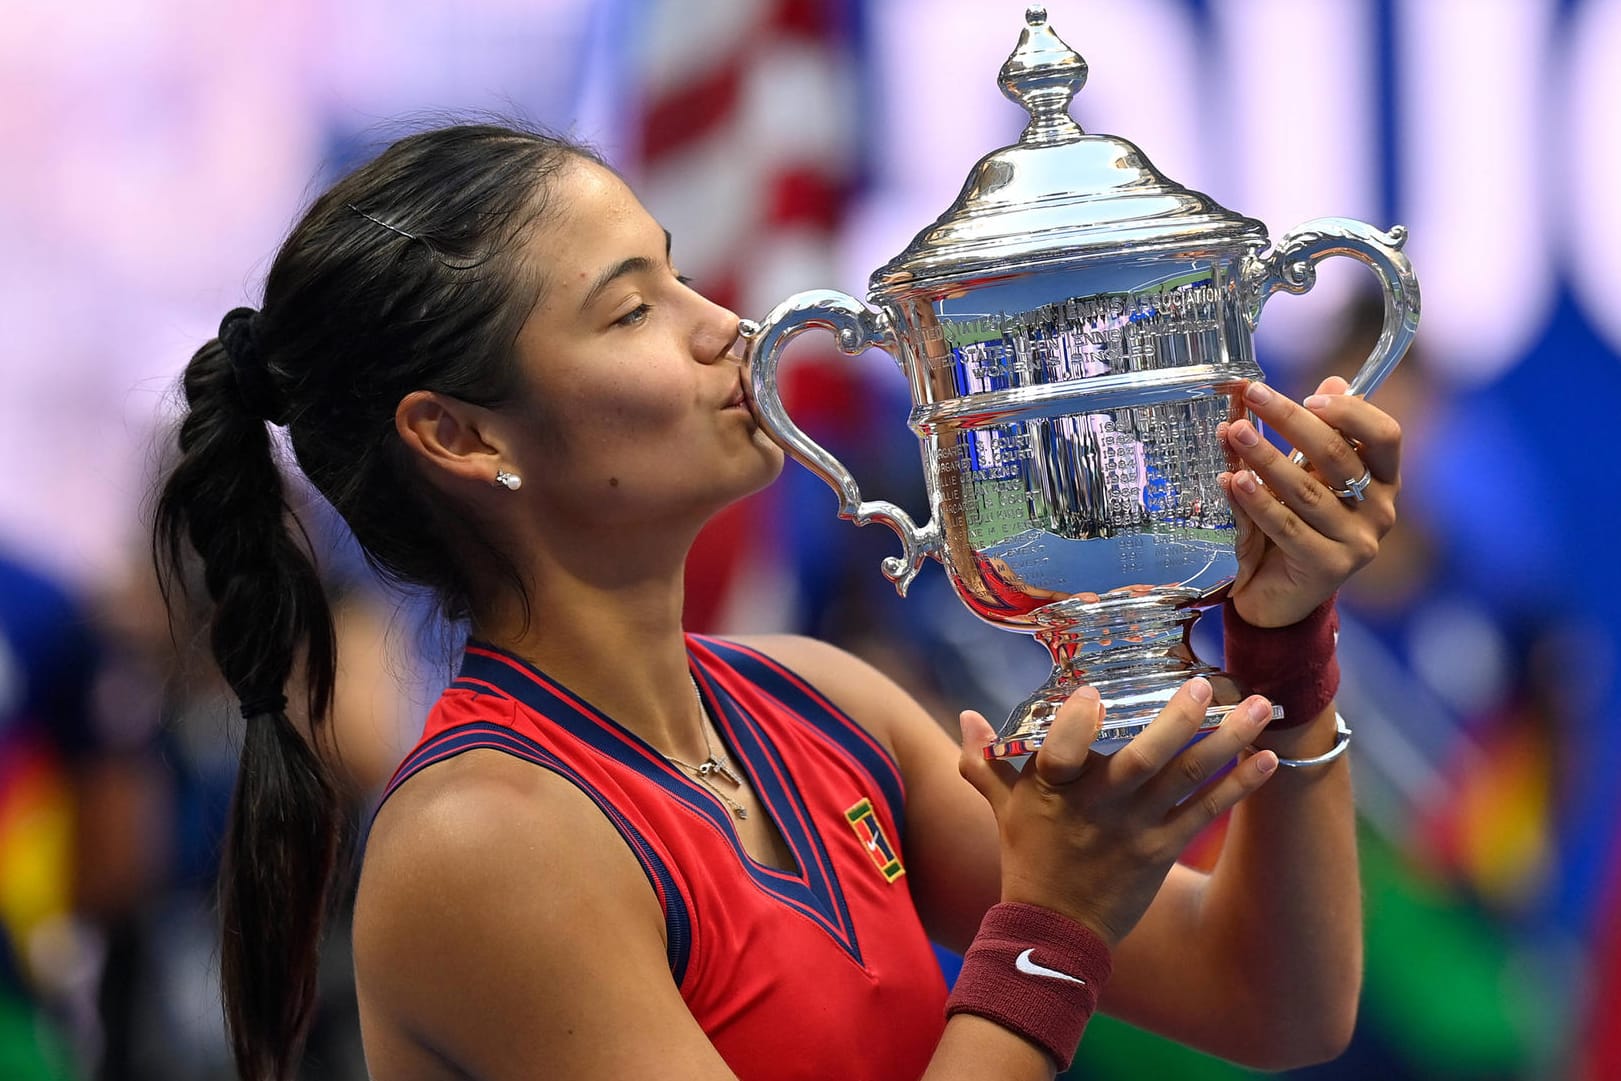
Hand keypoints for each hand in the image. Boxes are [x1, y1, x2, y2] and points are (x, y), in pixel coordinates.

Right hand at [957, 679, 1278, 945]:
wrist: (1056, 928)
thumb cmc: (1029, 856)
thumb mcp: (1002, 805)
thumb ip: (985, 759)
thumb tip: (966, 716)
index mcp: (1053, 788)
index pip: (1060, 751)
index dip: (1075, 724)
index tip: (1092, 693)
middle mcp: (1098, 805)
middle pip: (1142, 759)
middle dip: (1177, 719)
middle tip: (1205, 683)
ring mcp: (1135, 828)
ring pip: (1186, 777)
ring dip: (1228, 741)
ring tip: (1259, 707)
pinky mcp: (1163, 849)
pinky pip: (1206, 811)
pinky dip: (1240, 785)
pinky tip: (1270, 760)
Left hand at [1219, 376, 1401, 627]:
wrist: (1278, 596)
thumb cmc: (1293, 524)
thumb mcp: (1304, 475)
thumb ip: (1313, 435)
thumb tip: (1332, 380)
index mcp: (1383, 480)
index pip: (1385, 435)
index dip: (1351, 411)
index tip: (1308, 395)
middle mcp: (1380, 510)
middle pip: (1337, 456)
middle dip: (1290, 421)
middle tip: (1252, 396)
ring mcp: (1358, 542)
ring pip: (1306, 491)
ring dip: (1265, 457)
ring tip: (1234, 432)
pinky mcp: (1329, 568)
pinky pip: (1287, 527)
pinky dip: (1256, 501)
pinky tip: (1233, 480)